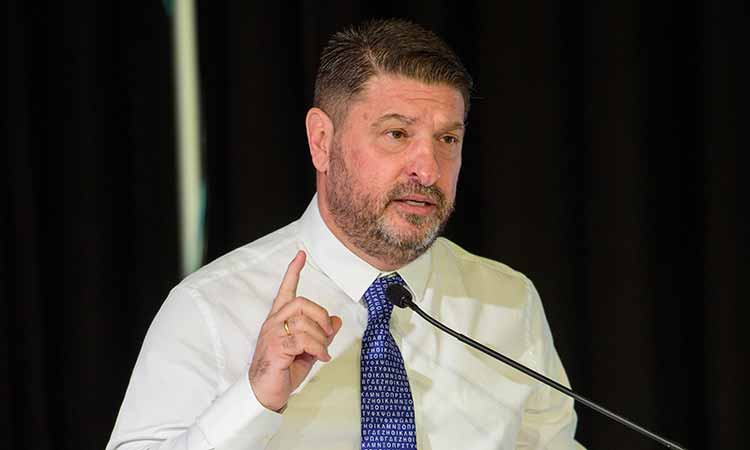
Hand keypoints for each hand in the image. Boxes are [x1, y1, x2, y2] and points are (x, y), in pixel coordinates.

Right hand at [248, 250, 342, 410]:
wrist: (266, 393)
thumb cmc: (283, 371)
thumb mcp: (308, 350)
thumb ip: (321, 334)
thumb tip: (337, 320)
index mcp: (279, 319)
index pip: (286, 289)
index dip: (293, 271)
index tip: (300, 255)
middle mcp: (274, 322)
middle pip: (302, 302)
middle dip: (321, 316)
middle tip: (328, 333)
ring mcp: (273, 333)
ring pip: (305, 322)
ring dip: (321, 338)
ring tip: (322, 351)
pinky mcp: (276, 346)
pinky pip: (303, 339)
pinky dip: (318, 348)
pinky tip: (321, 357)